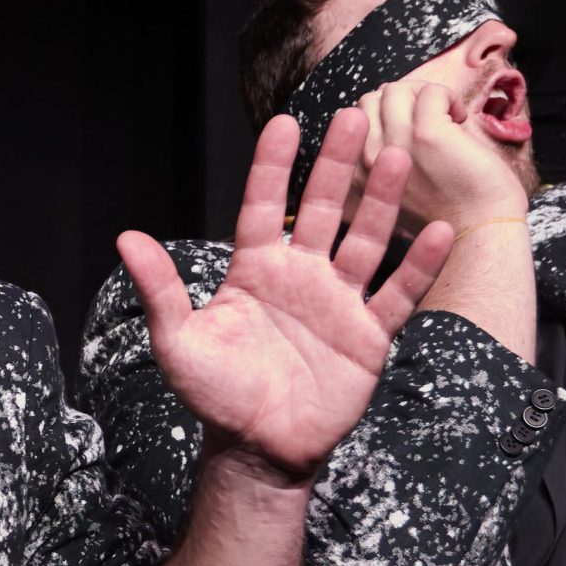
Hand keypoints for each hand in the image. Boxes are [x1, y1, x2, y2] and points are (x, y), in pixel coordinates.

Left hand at [120, 109, 452, 481]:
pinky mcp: (368, 336)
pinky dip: (418, 266)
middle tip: (354, 116)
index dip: (274, 167)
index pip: (265, 206)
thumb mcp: (178, 342)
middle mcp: (300, 276)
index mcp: (255, 269)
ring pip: (364, 241)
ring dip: (381, 202)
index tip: (285, 124)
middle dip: (337, 166)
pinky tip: (438, 232)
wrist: (259, 449)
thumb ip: (160, 290)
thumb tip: (126, 238)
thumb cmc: (216, 395)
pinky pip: (396, 295)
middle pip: (323, 210)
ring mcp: (338, 303)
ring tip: (398, 158)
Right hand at [358, 75, 528, 236]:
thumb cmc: (445, 216)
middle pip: (369, 101)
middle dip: (400, 101)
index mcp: (355, 178)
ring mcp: (394, 147)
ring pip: (395, 91)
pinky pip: (430, 93)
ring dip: (423, 95)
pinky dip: (447, 97)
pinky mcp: (427, 135)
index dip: (384, 116)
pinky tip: (459, 118)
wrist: (479, 235)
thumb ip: (381, 166)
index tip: (409, 127)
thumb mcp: (393, 198)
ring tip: (445, 117)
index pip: (353, 122)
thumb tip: (395, 118)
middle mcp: (365, 163)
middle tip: (428, 119)